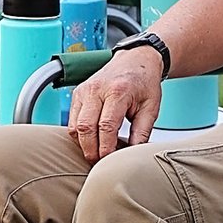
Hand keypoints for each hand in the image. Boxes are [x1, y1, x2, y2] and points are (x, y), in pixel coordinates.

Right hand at [64, 48, 164, 162]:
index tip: (110, 161)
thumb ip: (142, 133)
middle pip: (85, 128)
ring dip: (83, 144)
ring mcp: (84, 91)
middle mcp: (97, 89)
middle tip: (100, 163)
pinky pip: (72, 120)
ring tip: (97, 152)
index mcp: (118, 91)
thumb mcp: (151, 108)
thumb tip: (132, 155)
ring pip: (75, 126)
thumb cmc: (144, 82)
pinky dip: (79, 134)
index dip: (106, 148)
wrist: (135, 60)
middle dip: (91, 150)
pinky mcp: (77, 93)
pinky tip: (92, 139)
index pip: (106, 126)